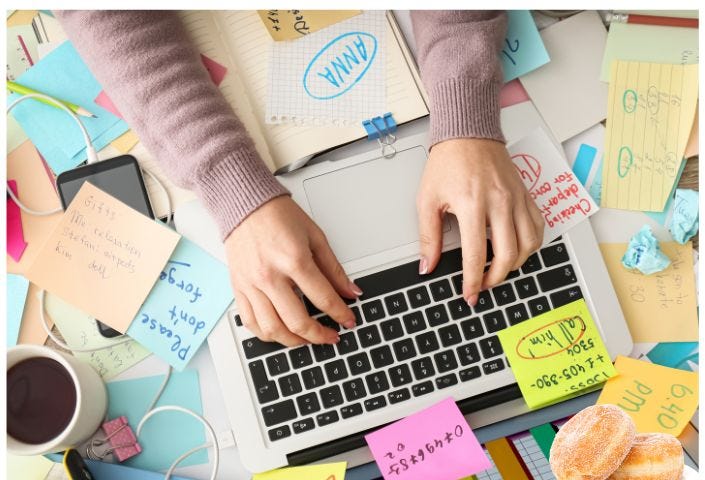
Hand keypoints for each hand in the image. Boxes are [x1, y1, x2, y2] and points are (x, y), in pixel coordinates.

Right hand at [225, 196, 360, 345]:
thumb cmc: (278, 216)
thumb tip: (350, 291)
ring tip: (307, 339)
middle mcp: (270, 276)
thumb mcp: (315, 237)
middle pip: (297, 322)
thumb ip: (333, 269)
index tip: (348, 321)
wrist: (245, 204)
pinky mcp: (238, 288)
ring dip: (293, 342)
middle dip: (319, 336)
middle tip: (330, 337)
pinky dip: (266, 334)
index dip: (340, 314)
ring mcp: (251, 285)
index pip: (323, 298)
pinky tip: (279, 332)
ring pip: (272, 329)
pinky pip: (250, 322)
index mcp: (293, 260)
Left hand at [416, 138, 543, 304]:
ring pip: (529, 244)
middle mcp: (499, 202)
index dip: (472, 280)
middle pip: (508, 255)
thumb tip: (427, 265)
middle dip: (496, 279)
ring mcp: (516, 199)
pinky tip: (517, 249)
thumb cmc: (448, 162)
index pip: (476, 255)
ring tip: (499, 270)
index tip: (469, 293)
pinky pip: (538, 227)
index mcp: (472, 204)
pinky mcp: (526, 195)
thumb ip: (428, 236)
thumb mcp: (427, 200)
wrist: (468, 133)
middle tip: (483, 286)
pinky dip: (531, 244)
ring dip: (516, 264)